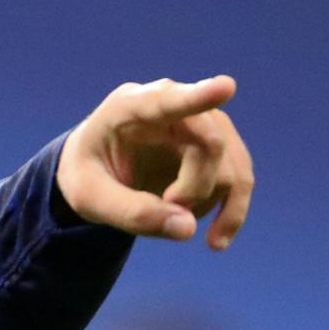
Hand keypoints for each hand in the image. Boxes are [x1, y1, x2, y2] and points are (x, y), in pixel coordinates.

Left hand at [56, 75, 252, 248]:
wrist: (98, 169)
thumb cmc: (88, 175)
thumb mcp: (90, 199)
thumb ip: (131, 212)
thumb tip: (187, 228)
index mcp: (127, 107)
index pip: (165, 101)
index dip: (197, 98)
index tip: (226, 87)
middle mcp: (171, 104)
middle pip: (209, 144)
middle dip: (192, 189)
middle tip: (163, 209)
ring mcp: (199, 122)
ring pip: (229, 166)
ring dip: (204, 203)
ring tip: (169, 217)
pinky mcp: (216, 146)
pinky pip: (240, 179)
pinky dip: (232, 212)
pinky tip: (216, 242)